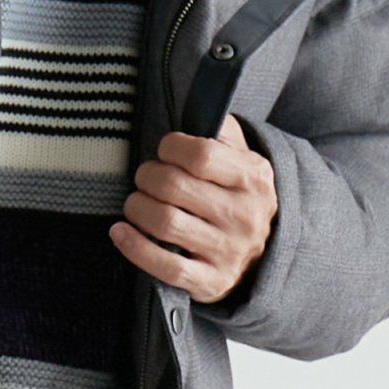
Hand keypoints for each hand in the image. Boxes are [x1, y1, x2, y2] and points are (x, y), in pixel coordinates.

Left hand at [109, 112, 277, 304]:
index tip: (164, 151)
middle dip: (147, 177)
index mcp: (253, 179)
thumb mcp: (244, 158)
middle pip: (174, 187)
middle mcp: (243, 216)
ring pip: (165, 223)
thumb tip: (202, 106)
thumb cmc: (240, 196)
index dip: (171, 148)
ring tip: (136, 203)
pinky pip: (165, 266)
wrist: (268, 254)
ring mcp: (228, 252)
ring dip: (137, 208)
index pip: (201, 155)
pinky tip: (120, 231)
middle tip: (144, 178)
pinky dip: (134, 247)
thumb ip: (222, 131)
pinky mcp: (211, 282)